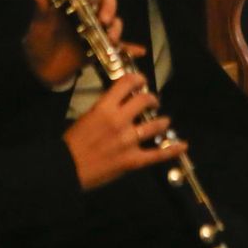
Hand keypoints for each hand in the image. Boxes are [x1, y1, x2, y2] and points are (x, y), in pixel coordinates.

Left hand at [23, 0, 122, 86]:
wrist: (41, 71)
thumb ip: (41, 12)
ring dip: (116, 28)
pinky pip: (119, 48)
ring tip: (111, 38)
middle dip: (109, 8)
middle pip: (105, 4)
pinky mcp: (100, 49)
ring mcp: (96, 32)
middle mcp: (88, 15)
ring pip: (113, 23)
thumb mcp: (39, 27)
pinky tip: (139, 51)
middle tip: (103, 19)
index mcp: (73, 5)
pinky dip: (130, 48)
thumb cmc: (39, 43)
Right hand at [63, 72, 186, 189]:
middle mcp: (119, 121)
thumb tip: (119, 102)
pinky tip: (182, 145)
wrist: (65, 168)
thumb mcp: (86, 117)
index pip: (127, 83)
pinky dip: (171, 150)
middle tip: (152, 102)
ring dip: (163, 121)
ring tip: (164, 121)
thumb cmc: (72, 143)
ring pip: (155, 125)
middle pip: (144, 101)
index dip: (138, 79)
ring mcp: (128, 141)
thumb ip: (105, 109)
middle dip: (152, 100)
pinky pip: (156, 154)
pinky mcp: (132, 160)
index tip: (141, 81)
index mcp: (105, 108)